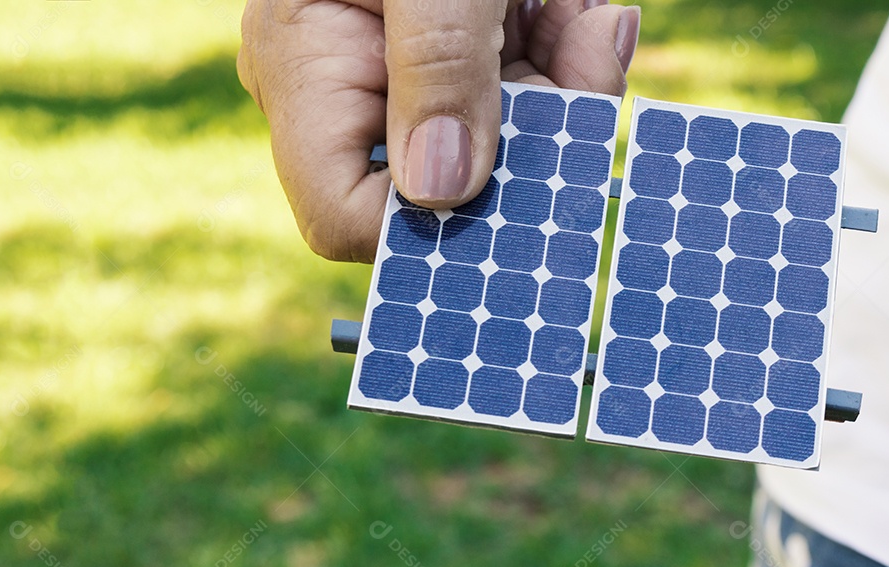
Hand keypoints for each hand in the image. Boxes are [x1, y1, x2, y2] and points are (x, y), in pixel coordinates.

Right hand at [238, 0, 639, 261]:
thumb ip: (438, 68)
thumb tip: (442, 194)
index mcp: (302, 66)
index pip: (344, 212)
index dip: (428, 223)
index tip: (518, 174)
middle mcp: (345, 87)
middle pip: (442, 187)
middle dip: (530, 138)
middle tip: (586, 56)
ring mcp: (405, 74)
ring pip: (500, 147)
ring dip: (564, 87)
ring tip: (582, 14)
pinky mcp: (458, 57)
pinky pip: (520, 97)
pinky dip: (566, 56)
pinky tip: (580, 11)